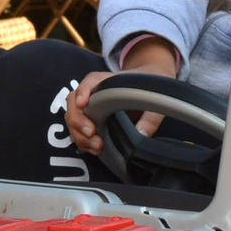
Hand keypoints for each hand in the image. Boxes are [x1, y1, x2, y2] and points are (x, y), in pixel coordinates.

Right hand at [63, 39, 178, 155]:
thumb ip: (150, 117)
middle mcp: (94, 92)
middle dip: (78, 120)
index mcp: (107, 80)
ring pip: (74, 118)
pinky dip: (84, 141)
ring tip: (96, 147)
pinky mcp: (92, 120)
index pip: (90, 81)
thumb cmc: (150, 86)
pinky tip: (95, 150)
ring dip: (80, 135)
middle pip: (74, 102)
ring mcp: (91, 106)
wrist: (150, 82)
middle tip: (91, 134)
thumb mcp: (156, 98)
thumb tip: (142, 134)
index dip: (83, 92)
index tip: (83, 104)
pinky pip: (80, 130)